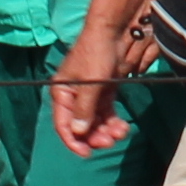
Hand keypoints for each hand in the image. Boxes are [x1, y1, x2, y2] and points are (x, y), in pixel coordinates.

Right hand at [51, 27, 126, 155]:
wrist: (113, 32)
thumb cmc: (96, 54)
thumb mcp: (90, 83)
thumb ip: (84, 109)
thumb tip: (78, 133)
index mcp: (62, 93)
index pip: (63, 124)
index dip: (73, 141)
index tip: (86, 153)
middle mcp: (73, 97)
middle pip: (81, 126)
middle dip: (95, 136)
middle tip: (109, 141)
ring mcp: (89, 95)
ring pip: (96, 121)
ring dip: (106, 130)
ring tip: (121, 132)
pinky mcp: (103, 92)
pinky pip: (106, 113)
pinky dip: (113, 121)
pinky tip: (123, 126)